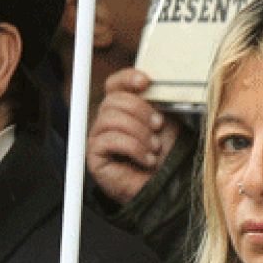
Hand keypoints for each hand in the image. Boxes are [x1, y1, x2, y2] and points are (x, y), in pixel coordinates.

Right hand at [87, 69, 179, 204]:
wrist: (167, 184)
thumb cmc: (167, 154)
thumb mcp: (166, 119)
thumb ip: (155, 99)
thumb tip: (149, 80)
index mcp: (124, 107)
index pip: (114, 84)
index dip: (127, 78)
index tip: (146, 82)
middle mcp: (108, 120)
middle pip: (113, 99)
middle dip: (141, 110)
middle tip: (159, 126)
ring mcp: (99, 138)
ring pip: (110, 118)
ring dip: (139, 133)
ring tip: (154, 148)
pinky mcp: (95, 157)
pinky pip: (109, 140)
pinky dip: (134, 148)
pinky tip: (146, 159)